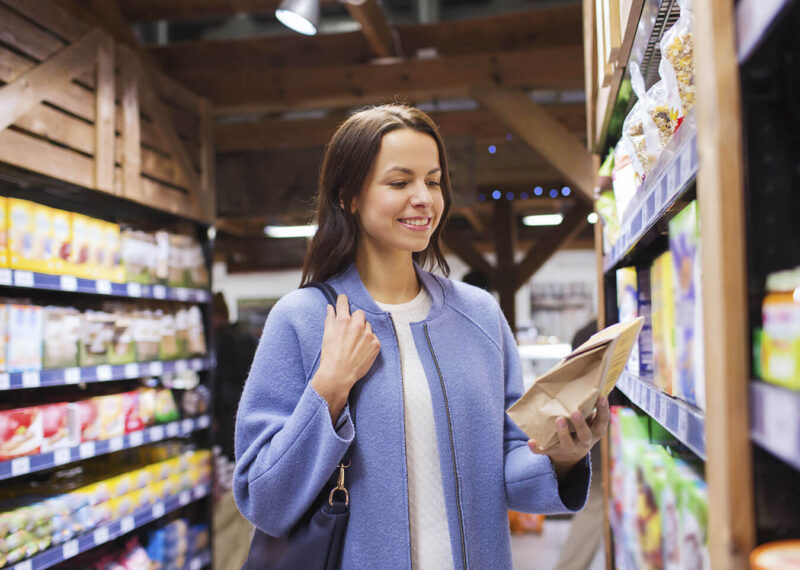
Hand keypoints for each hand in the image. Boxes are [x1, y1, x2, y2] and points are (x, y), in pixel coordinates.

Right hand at [312, 294, 380, 421]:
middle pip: (359, 313)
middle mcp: (356, 325)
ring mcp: (368, 334)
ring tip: (355, 344)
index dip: (343, 300)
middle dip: (356, 319)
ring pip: (368, 326)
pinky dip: (369, 342)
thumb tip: (330, 307)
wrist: (338, 374)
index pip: (343, 303)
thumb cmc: (330, 355)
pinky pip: (374, 337)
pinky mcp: (376, 344)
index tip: (344, 299)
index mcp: (343, 320)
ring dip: (363, 331)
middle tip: (351, 331)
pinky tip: (361, 351)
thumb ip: (330, 319)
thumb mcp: (326, 335)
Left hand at [527, 396, 610, 479]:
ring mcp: (570, 448)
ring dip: (563, 433)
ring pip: (567, 443)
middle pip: (585, 435)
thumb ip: (587, 405)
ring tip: (558, 419)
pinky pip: (545, 451)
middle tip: (575, 412)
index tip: (601, 398)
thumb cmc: (580, 428)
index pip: (602, 421)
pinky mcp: (554, 451)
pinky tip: (531, 442)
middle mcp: (584, 441)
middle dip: (580, 424)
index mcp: (594, 431)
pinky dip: (537, 448)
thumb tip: (585, 380)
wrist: (570, 454)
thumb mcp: (588, 419)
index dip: (603, 410)